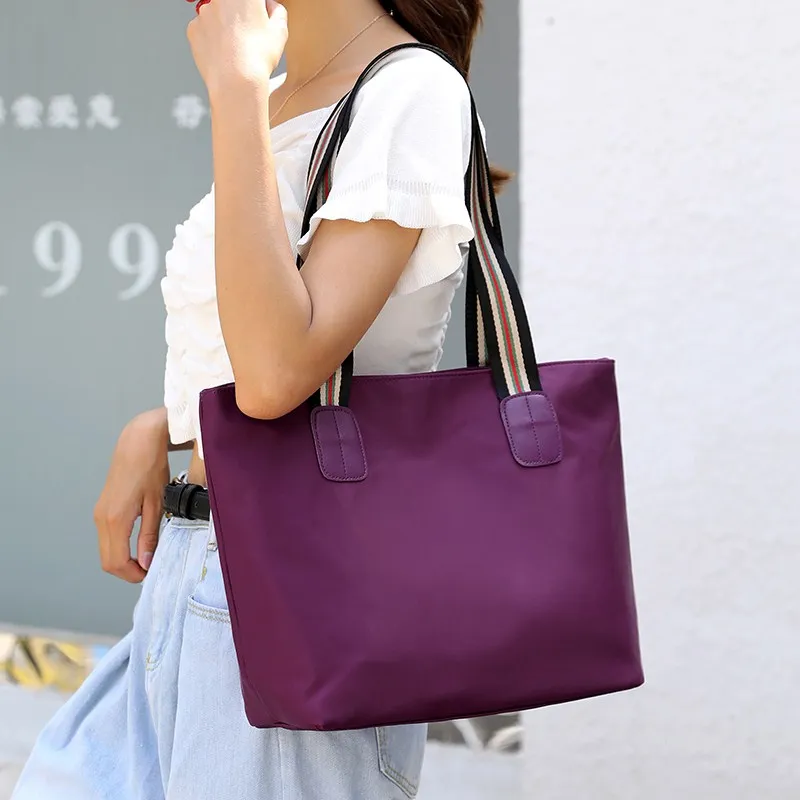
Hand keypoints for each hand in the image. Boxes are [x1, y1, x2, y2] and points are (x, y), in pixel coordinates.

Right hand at [94, 409, 170, 582]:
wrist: (137, 444)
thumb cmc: (150, 469)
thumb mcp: (157, 504)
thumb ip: (150, 536)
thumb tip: (147, 562)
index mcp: (115, 519)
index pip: (117, 562)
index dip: (134, 574)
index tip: (151, 574)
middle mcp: (102, 519)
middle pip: (108, 561)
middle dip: (128, 571)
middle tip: (150, 569)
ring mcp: (99, 514)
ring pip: (106, 551)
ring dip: (124, 560)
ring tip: (148, 557)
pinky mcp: (102, 509)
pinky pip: (107, 538)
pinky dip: (120, 548)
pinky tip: (138, 544)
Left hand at [187, 0, 287, 94]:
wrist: (236, 81)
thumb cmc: (258, 58)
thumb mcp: (280, 32)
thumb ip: (277, 11)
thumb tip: (270, 7)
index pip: (252, 1)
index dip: (258, 11)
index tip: (259, 20)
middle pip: (231, 5)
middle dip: (239, 17)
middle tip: (248, 37)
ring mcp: (204, 12)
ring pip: (217, 16)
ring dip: (225, 27)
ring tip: (236, 49)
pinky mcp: (193, 28)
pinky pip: (204, 31)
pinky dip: (212, 40)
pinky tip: (223, 53)